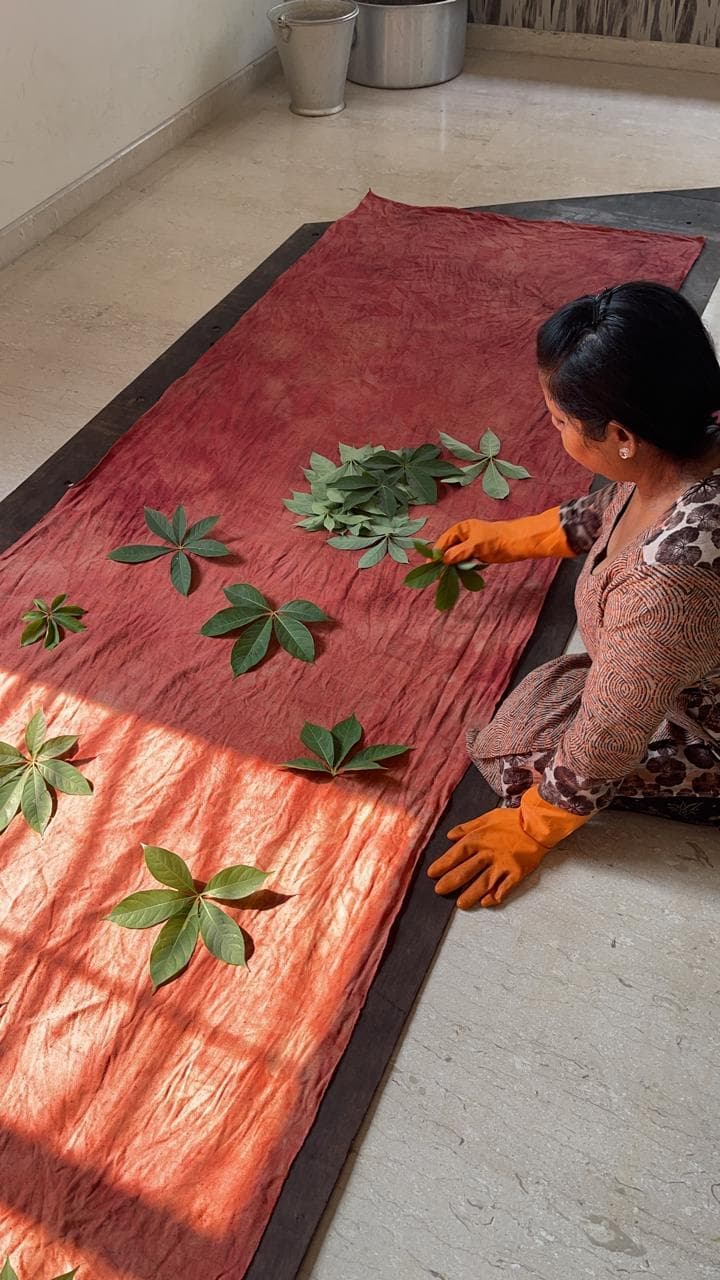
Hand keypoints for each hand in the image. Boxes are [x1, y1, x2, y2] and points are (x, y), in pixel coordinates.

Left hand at [427, 786, 589, 907]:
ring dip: (470, 895)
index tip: (432, 874)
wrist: (537, 824)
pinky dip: (495, 897)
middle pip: (465, 872)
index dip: (442, 865)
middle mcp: (488, 854)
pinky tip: (486, 902)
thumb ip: (467, 828)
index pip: (455, 854)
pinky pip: (504, 889)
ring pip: (482, 884)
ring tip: (460, 904)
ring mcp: (503, 865)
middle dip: (450, 883)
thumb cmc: (511, 820)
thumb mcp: (486, 818)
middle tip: (439, 891)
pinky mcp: (517, 873)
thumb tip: (449, 836)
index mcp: (479, 839)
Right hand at [434, 508, 573, 564]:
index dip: (436, 553)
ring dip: (453, 566)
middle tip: (437, 574)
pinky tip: (460, 575)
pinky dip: (462, 568)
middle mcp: (464, 536)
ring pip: (456, 557)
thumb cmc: (497, 539)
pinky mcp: (477, 554)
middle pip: (448, 550)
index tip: (429, 566)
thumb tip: (444, 560)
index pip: (443, 541)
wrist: (517, 543)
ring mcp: (470, 546)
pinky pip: (465, 562)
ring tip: (447, 577)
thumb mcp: (475, 545)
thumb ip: (458, 552)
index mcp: (461, 529)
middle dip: (443, 561)